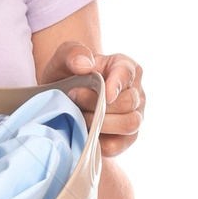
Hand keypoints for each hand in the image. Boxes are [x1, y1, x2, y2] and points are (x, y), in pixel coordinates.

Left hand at [37, 43, 143, 159]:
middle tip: (73, 98)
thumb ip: (72, 53)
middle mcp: (136, 93)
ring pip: (129, 124)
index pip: (127, 73)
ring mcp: (134, 117)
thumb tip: (85, 65)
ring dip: (100, 123)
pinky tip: (84, 132)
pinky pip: (117, 145)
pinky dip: (98, 141)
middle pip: (128, 102)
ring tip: (79, 116)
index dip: (117, 84)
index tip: (106, 94)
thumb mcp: (62, 59)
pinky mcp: (125, 140)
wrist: (61, 101)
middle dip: (98, 103)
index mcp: (125, 67)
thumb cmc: (66, 77)